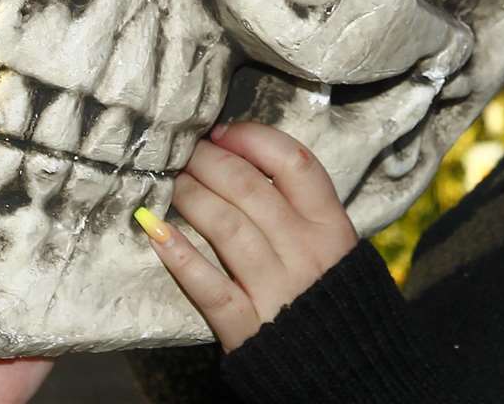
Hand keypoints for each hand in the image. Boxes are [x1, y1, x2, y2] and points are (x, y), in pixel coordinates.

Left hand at [137, 122, 357, 351]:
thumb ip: (301, 208)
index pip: (293, 162)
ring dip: (191, 196)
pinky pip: (208, 285)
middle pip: (249, 187)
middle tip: (185, 154)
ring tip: (171, 184)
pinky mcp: (247, 327)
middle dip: (209, 161)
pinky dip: (179, 255)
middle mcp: (307, 252)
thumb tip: (246, 160)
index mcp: (332, 227)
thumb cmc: (331, 296)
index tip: (222, 133)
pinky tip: (154, 231)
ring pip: (226, 226)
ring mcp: (277, 289)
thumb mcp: (334, 246)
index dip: (251, 139)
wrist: (349, 371)